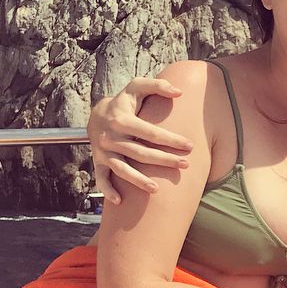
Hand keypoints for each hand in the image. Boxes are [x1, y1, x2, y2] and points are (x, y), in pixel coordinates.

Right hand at [89, 78, 192, 203]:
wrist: (96, 114)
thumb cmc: (125, 102)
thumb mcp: (137, 87)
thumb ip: (158, 86)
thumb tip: (180, 92)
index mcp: (122, 120)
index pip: (150, 132)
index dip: (171, 139)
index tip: (190, 146)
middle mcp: (111, 137)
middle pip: (140, 153)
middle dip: (163, 160)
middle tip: (185, 165)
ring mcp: (104, 151)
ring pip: (122, 169)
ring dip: (138, 180)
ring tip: (157, 189)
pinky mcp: (98, 162)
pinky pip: (101, 179)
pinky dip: (108, 190)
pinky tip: (120, 202)